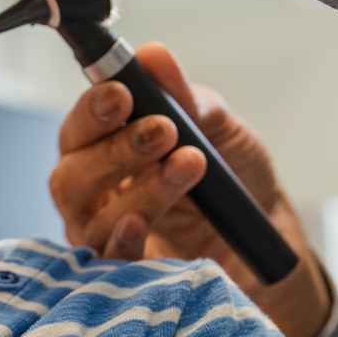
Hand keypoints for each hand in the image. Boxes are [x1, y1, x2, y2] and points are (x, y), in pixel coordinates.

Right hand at [51, 43, 331, 336]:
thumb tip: (154, 56)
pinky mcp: (123, 280)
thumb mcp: (219, 129)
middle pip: (71, 176)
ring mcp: (104, 239)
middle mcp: (94, 196)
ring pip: (91, 218)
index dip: (92, 111)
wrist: (266, 241)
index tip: (122, 94)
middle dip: (116, 150)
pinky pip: (106, 265)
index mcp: (105, 150)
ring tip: (188, 166)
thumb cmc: (232, 180)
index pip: (78, 129)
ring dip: (140, 189)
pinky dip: (122, 242)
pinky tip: (142, 223)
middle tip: (165, 131)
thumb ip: (185, 97)